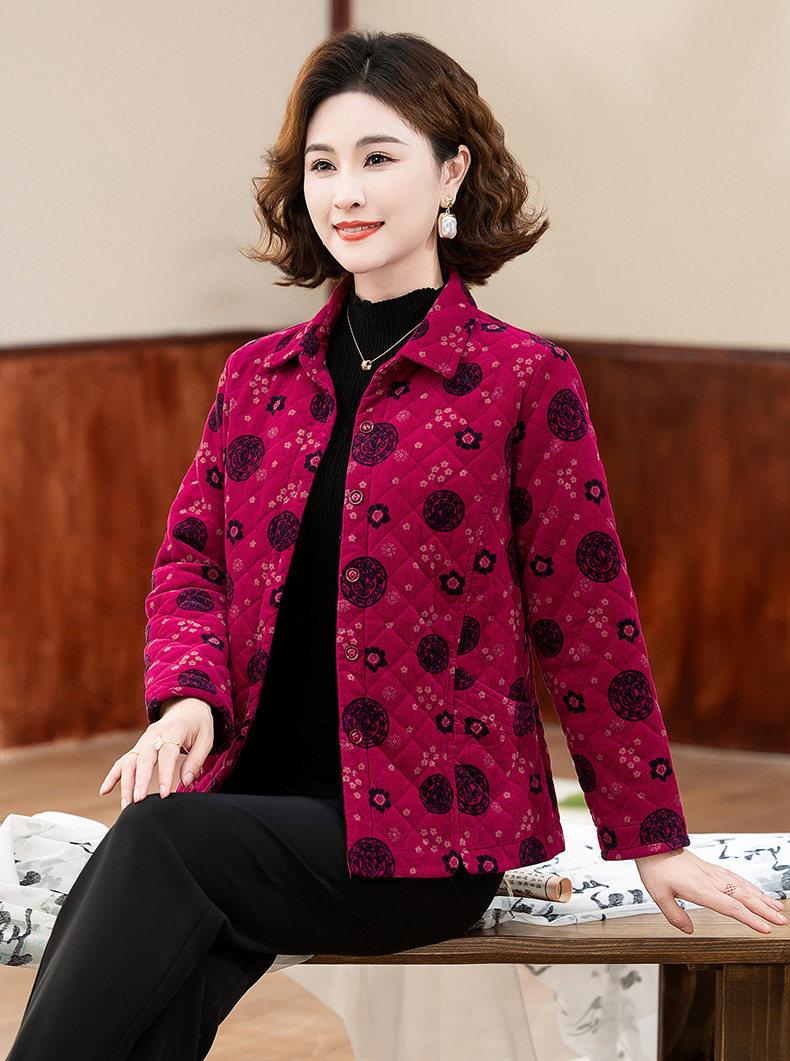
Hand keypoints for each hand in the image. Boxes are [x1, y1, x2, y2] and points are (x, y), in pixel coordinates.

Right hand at [98, 698, 214, 809]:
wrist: (186, 706)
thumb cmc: (198, 724)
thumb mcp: (206, 739)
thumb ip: (196, 761)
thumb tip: (186, 783)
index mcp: (174, 729)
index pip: (167, 754)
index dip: (165, 775)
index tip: (165, 794)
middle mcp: (155, 734)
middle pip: (144, 758)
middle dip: (139, 781)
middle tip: (138, 802)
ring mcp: (144, 740)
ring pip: (130, 762)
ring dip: (125, 784)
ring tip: (126, 806)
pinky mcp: (138, 746)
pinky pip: (123, 761)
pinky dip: (113, 775)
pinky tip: (104, 790)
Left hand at [635, 847, 787, 934]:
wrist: (653, 842)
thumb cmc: (655, 868)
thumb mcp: (658, 895)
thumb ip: (675, 915)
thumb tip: (689, 931)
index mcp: (701, 889)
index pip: (731, 907)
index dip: (750, 919)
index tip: (766, 929)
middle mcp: (711, 880)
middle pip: (744, 897)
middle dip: (765, 910)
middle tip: (782, 921)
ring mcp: (712, 873)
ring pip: (743, 886)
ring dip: (762, 898)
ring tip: (777, 908)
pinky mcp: (710, 868)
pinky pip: (735, 877)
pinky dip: (750, 886)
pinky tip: (757, 892)